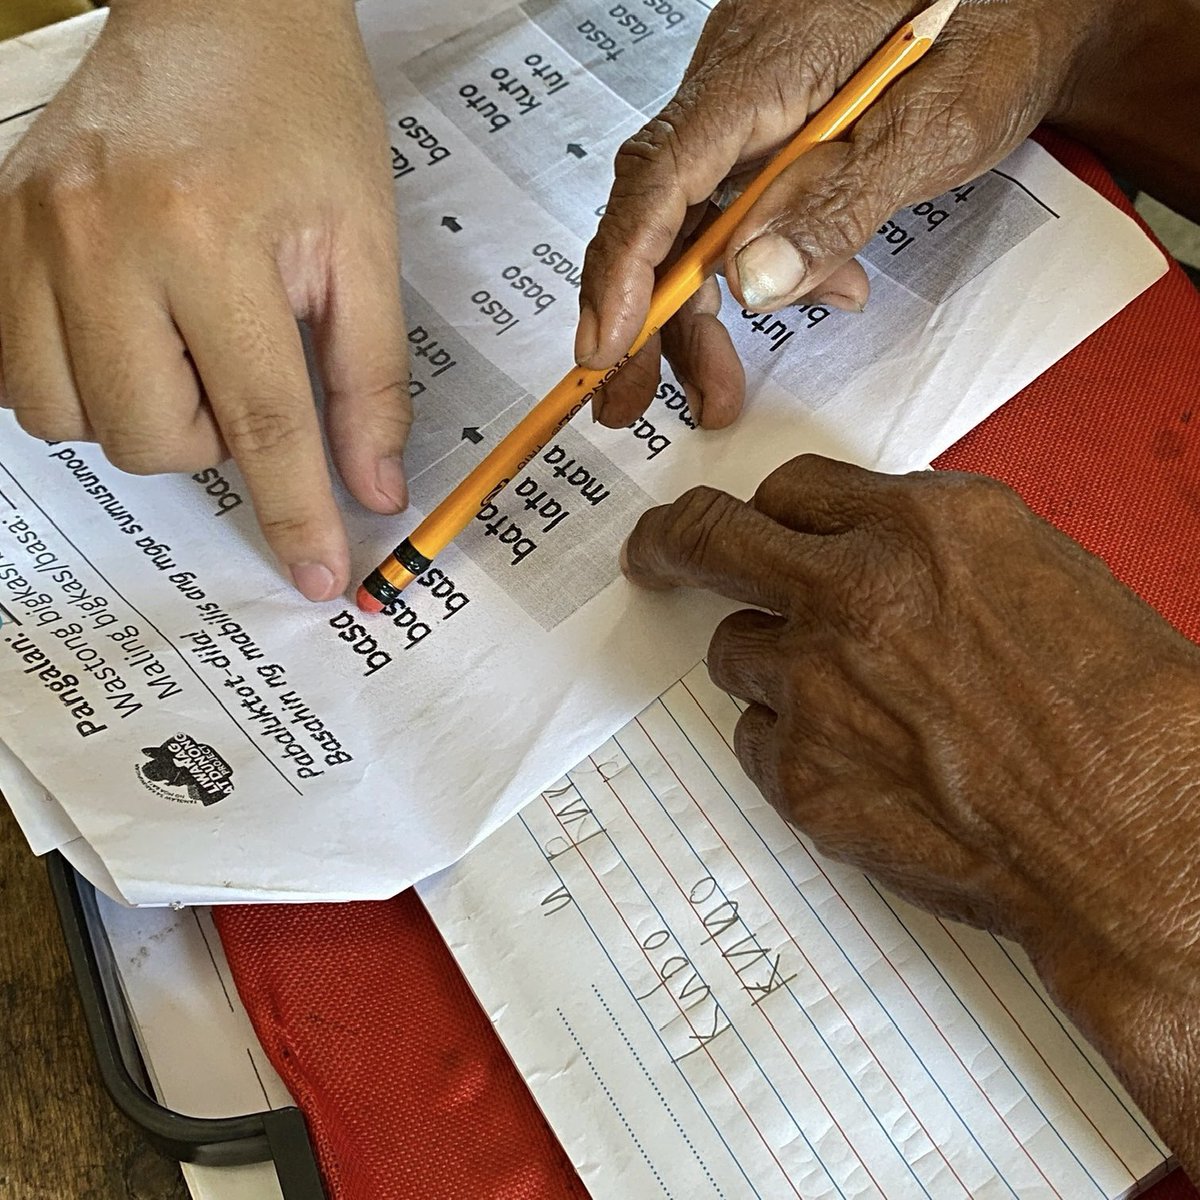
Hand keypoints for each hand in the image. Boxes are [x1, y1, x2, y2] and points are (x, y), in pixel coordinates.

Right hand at [0, 0, 407, 600]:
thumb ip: (369, 380)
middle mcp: (100, 236)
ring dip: (144, 416)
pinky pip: (17, 372)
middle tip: (245, 370)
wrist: (222, 12)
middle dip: (213, 442)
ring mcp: (31, 230)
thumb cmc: (306, 119)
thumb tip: (370, 491)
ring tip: (187, 346)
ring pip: (72, 419)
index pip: (262, 422)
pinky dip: (79, 384)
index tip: (318, 575)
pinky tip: (130, 338)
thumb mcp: (366, 248)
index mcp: (206, 234)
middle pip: (150, 438)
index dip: (296, 514)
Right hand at [575, 0, 1135, 429]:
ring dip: (700, 311)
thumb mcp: (934, 128)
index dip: (625, 270)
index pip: (663, 175)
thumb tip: (751, 281)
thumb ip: (840, 204)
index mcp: (764, 65)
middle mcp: (735, 77)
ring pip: (689, 220)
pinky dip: (755, 267)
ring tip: (720, 385)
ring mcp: (746, 101)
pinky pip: (734, 203)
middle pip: (658, 210)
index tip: (606, 350)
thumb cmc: (1000, 28)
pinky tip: (812, 292)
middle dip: (644, 317)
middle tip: (631, 402)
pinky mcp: (766, 121)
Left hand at [624, 456, 1199, 1168]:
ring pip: (737, 654)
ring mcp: (817, 684)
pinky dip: (795, 748)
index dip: (771, 513)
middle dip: (673, 541)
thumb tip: (868, 548)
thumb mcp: (1036, 573)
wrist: (1139, 833)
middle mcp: (853, 592)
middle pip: (713, 540)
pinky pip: (760, 741)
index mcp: (922, 527)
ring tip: (855, 709)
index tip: (746, 524)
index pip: (794, 491)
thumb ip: (930, 548)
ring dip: (773, 669)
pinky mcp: (802, 774)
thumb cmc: (1121, 710)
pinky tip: (868, 770)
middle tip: (652, 553)